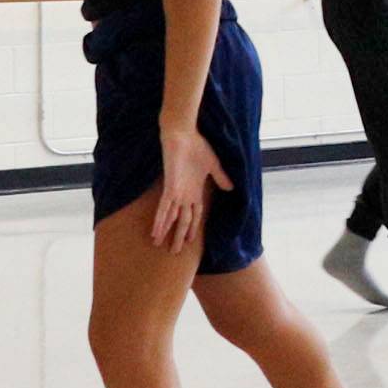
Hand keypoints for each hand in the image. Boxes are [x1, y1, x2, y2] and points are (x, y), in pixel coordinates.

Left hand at [150, 121, 232, 249]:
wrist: (183, 135)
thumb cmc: (197, 146)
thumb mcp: (213, 164)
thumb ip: (221, 177)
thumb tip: (232, 188)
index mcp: (195, 190)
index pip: (195, 214)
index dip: (193, 228)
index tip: (191, 241)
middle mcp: (185, 195)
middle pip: (183, 221)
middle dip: (179, 236)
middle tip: (175, 252)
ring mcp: (176, 192)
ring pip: (172, 218)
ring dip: (167, 232)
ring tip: (160, 246)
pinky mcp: (170, 188)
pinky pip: (164, 208)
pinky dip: (160, 221)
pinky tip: (155, 232)